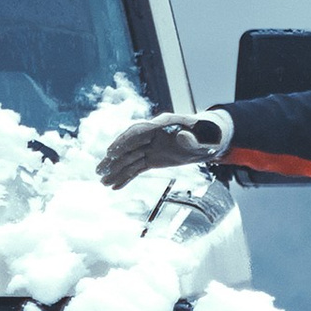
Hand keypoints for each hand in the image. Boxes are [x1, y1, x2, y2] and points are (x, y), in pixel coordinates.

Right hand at [98, 109, 233, 189]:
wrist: (210, 138)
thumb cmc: (209, 134)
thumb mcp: (206, 136)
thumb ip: (194, 138)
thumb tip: (182, 138)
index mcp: (162, 124)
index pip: (138, 131)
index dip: (124, 140)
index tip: (112, 150)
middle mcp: (152, 135)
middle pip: (129, 145)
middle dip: (114, 157)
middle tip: (100, 169)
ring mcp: (151, 147)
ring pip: (130, 158)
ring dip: (116, 169)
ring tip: (102, 181)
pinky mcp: (153, 159)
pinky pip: (136, 168)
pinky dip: (126, 177)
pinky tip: (115, 186)